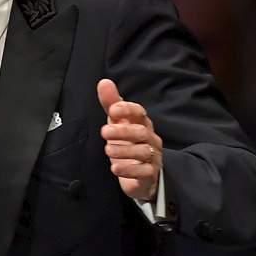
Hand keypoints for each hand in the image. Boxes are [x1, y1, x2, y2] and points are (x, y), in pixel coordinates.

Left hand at [97, 78, 162, 201]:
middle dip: (122, 131)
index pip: (140, 113)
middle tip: (104, 131)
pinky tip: (115, 168)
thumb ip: (111, 104)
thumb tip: (104, 82)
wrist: (141, 174)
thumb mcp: (118, 123)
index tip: (113, 109)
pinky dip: (129, 169)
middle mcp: (150, 139)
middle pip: (142, 132)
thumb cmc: (128, 143)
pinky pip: (144, 171)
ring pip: (143, 151)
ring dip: (123, 150)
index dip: (128, 109)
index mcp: (142, 125)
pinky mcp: (150, 174)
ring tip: (108, 150)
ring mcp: (152, 157)